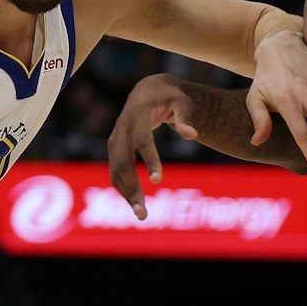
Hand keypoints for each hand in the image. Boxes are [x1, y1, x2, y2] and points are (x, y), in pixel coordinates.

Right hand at [108, 74, 198, 218]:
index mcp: (137, 116)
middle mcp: (121, 129)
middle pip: (123, 162)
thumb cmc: (169, 98)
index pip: (142, 140)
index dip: (149, 159)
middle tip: (142, 214)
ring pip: (115, 171)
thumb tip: (192, 135)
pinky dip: (123, 188)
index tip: (158, 180)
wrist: (147, 90)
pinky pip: (115, 172)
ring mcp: (114, 139)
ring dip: (126, 194)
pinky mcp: (114, 148)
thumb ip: (186, 117)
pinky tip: (135, 203)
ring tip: (141, 215)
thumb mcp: (182, 102)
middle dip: (132, 188)